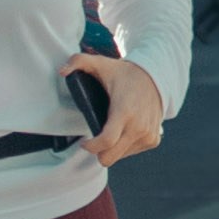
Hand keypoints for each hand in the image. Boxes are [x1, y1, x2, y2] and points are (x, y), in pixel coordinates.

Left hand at [64, 50, 168, 164]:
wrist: (156, 78)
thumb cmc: (126, 74)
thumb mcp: (102, 63)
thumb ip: (79, 61)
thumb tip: (62, 70)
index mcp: (124, 112)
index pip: (106, 141)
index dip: (91, 147)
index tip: (84, 142)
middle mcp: (138, 127)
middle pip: (110, 157)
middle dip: (98, 152)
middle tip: (94, 140)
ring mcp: (147, 135)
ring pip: (120, 156)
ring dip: (112, 148)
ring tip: (111, 131)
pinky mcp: (153, 140)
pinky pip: (132, 152)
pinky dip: (125, 146)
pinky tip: (123, 132)